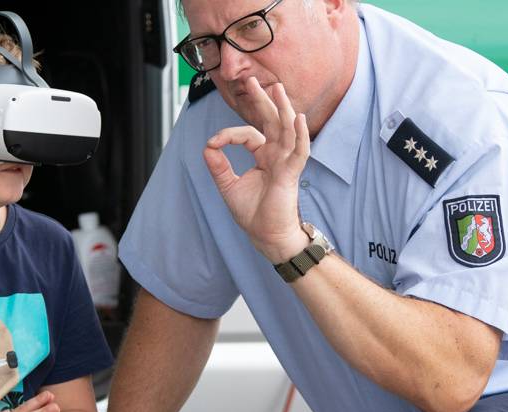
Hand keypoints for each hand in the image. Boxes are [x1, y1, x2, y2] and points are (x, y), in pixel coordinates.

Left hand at [203, 77, 311, 262]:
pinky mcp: (291, 173)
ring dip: (283, 109)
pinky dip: (300, 135)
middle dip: (263, 101)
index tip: (213, 144)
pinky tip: (298, 118)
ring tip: (279, 89)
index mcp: (264, 156)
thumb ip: (218, 166)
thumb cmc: (253, 214)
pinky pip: (299, 151)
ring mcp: (286, 163)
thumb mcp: (228, 186)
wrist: (266, 236)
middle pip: (271, 122)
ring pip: (286, 130)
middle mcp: (276, 156)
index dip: (228, 135)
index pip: (248, 134)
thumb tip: (207, 147)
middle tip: (254, 81)